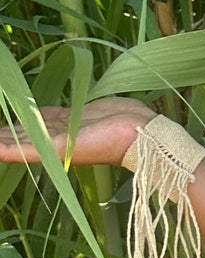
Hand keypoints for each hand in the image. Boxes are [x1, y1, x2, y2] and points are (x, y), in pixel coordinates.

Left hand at [0, 97, 156, 169]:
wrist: (139, 134)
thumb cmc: (107, 144)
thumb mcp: (68, 148)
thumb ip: (37, 147)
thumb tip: (1, 149)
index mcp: (48, 152)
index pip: (13, 150)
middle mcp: (53, 141)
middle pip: (18, 136)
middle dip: (2, 133)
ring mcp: (63, 128)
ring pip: (31, 122)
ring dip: (15, 119)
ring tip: (1, 116)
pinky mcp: (75, 115)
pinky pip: (48, 112)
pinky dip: (34, 110)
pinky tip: (24, 105)